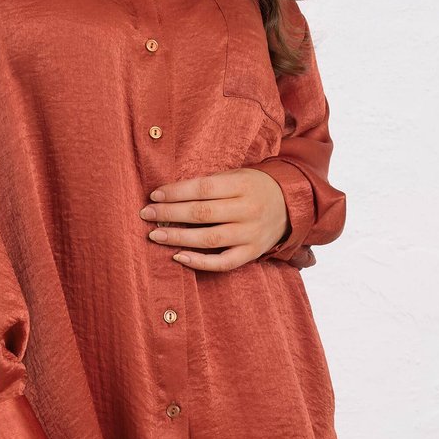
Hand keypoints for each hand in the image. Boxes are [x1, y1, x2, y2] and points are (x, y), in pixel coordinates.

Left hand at [138, 167, 290, 271]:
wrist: (291, 204)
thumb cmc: (253, 187)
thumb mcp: (236, 175)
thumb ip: (209, 184)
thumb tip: (169, 194)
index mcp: (242, 185)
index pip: (203, 189)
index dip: (176, 193)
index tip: (154, 195)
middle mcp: (248, 210)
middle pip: (202, 213)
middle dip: (170, 214)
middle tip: (146, 214)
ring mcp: (251, 233)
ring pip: (209, 238)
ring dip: (178, 238)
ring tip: (155, 235)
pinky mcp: (252, 252)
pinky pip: (223, 262)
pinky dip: (200, 262)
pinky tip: (178, 257)